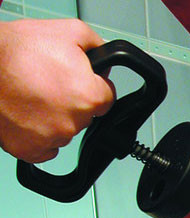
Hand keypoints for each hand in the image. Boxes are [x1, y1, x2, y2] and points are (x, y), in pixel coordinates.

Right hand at [0, 19, 114, 162]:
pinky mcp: (30, 149)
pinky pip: (46, 149)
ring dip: (55, 117)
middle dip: (73, 101)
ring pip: (65, 130)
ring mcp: (51, 138)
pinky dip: (39, 135)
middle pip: (85, 115)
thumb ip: (97, 46)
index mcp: (88, 96)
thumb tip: (105, 62)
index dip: (93, 85)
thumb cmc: (17, 49)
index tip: (79, 80)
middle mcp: (73, 122)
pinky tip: (29, 115)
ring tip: (34, 96)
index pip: (107, 98)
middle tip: (49, 83)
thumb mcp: (70, 32)